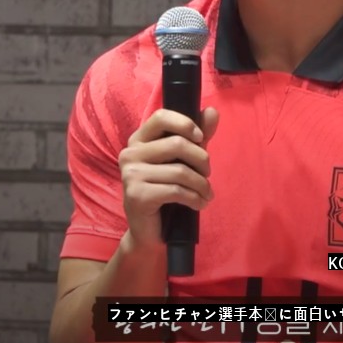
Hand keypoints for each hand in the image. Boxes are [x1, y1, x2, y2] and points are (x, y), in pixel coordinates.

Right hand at [118, 107, 220, 249]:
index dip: (185, 124)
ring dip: (202, 184)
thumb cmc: (166, 191)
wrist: (150, 231)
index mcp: (138, 140)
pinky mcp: (137, 196)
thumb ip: (196, 135)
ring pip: (180, 171)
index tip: (200, 138)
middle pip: (177, 144)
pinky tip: (200, 204)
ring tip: (207, 194)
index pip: (161, 117)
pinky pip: (176, 191)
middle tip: (207, 174)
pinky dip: (195, 198)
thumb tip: (212, 111)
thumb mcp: (183, 160)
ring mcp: (130, 175)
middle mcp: (130, 154)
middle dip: (202, 160)